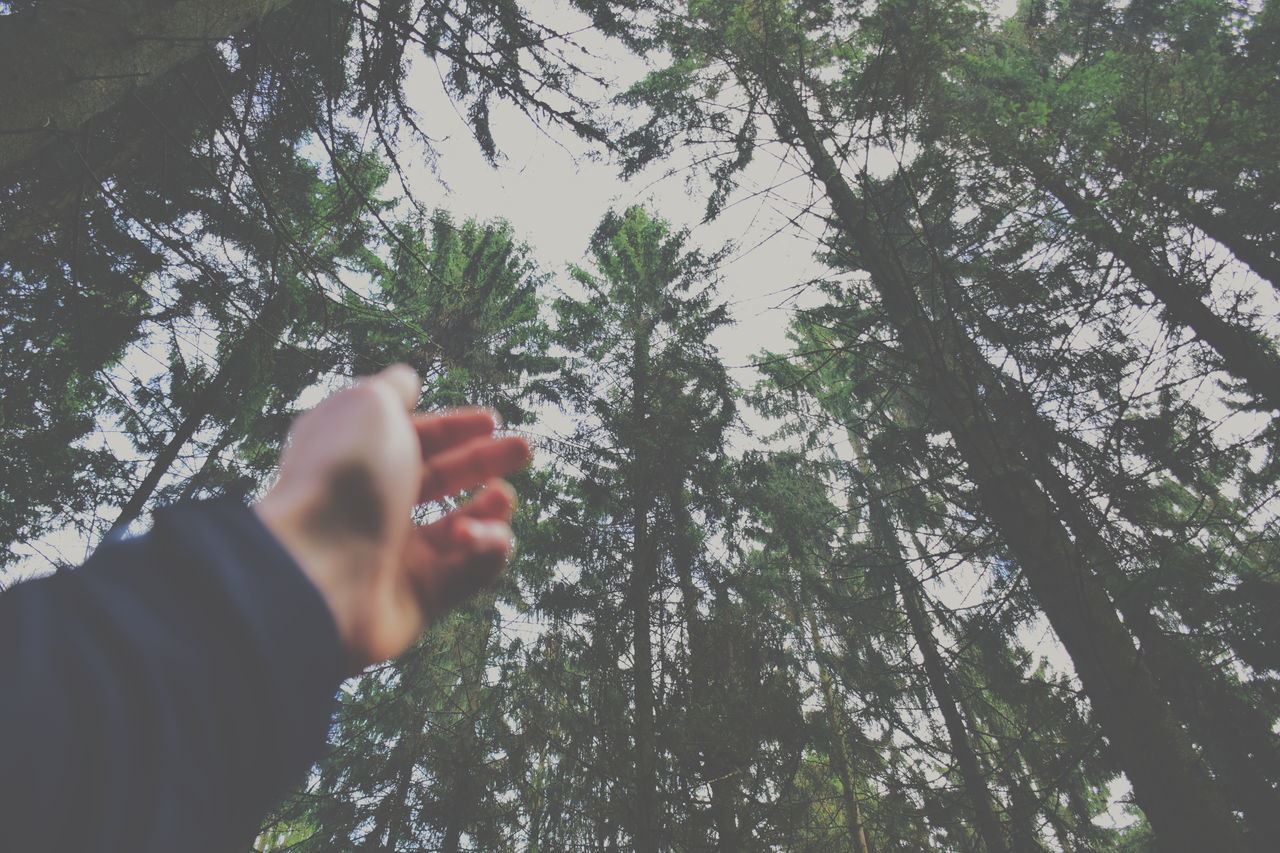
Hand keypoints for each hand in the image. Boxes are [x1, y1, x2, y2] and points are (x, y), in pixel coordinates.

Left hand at [254, 365, 529, 670]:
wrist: (319, 569)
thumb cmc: (343, 478)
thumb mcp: (368, 406)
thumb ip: (392, 388)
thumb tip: (408, 378)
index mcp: (361, 459)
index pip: (417, 439)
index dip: (456, 427)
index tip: (493, 420)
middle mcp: (378, 506)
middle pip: (446, 479)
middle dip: (488, 461)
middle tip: (523, 450)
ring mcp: (399, 556)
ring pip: (465, 528)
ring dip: (493, 509)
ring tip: (500, 499)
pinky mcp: (420, 601)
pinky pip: (471, 572)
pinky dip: (484, 551)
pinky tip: (475, 538)